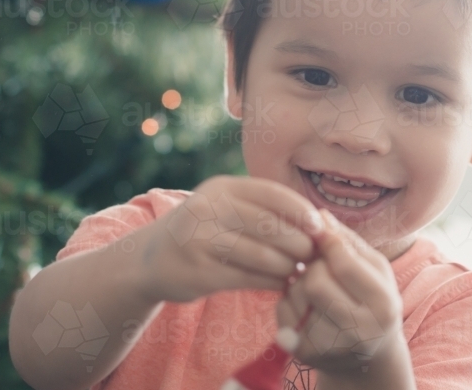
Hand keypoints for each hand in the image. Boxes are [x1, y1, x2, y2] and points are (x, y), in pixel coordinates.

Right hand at [137, 175, 323, 302]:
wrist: (151, 258)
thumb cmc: (202, 231)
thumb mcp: (223, 207)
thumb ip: (261, 209)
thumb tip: (316, 222)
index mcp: (221, 188)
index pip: (271, 192)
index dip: (301, 209)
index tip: (320, 227)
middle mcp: (208, 209)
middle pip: (269, 225)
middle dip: (299, 242)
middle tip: (313, 255)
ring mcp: (200, 240)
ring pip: (262, 255)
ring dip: (288, 266)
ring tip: (298, 271)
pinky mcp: (199, 271)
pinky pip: (248, 278)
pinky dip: (271, 282)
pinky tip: (280, 284)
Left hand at [277, 210, 413, 387]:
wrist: (368, 355)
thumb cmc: (371, 299)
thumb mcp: (373, 268)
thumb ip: (347, 240)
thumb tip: (319, 215)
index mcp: (383, 305)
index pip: (343, 263)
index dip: (327, 242)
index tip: (322, 235)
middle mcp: (359, 332)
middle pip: (315, 281)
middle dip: (314, 266)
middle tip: (320, 265)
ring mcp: (330, 346)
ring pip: (297, 293)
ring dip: (300, 281)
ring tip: (316, 286)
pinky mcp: (304, 353)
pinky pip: (283, 308)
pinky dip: (289, 299)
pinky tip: (306, 303)